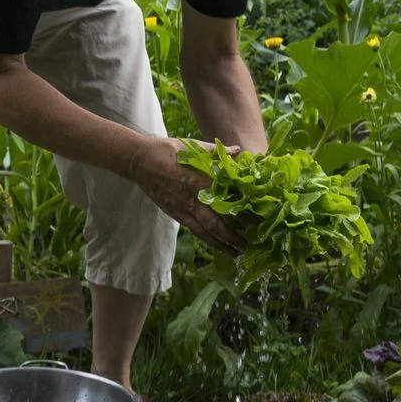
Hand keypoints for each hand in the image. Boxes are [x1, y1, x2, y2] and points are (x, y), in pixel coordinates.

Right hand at [133, 137, 246, 257]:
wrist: (140, 161)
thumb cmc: (168, 151)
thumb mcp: (194, 147)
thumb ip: (218, 153)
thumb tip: (239, 151)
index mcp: (202, 181)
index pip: (229, 201)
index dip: (245, 213)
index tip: (260, 220)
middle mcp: (194, 200)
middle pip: (219, 224)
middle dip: (236, 237)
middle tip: (252, 245)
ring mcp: (184, 210)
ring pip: (206, 233)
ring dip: (223, 245)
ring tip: (237, 254)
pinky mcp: (176, 215)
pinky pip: (195, 231)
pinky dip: (208, 241)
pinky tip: (217, 246)